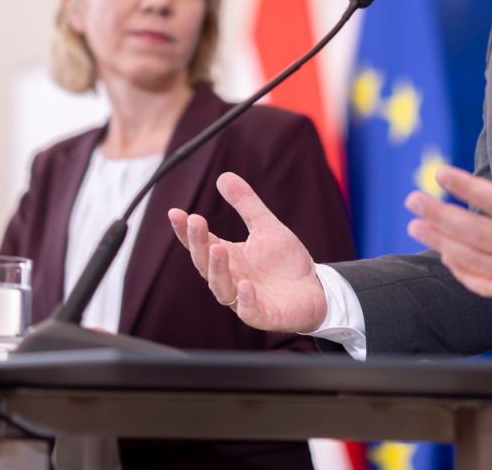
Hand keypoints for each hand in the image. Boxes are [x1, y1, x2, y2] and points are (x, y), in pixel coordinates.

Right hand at [167, 172, 328, 333]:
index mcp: (228, 257)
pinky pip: (250, 310)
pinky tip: (246, 285)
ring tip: (217, 249)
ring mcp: (245, 298)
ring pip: (222, 288)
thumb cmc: (285, 262)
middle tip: (195, 223)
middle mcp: (231, 278)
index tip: (176, 213)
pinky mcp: (264, 314)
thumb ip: (246, 204)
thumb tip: (224, 176)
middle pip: (205, 264)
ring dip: (217, 270)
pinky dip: (245, 300)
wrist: (316, 289)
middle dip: (198, 244)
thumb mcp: (266, 226)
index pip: (201, 243)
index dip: (186, 231)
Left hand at [406, 104, 491, 300]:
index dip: (468, 189)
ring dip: (442, 243)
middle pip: (478, 235)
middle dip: (440, 216)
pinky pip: (488, 286)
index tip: (439, 173)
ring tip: (414, 223)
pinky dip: (463, 273)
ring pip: (476, 261)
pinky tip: (445, 256)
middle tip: (411, 198)